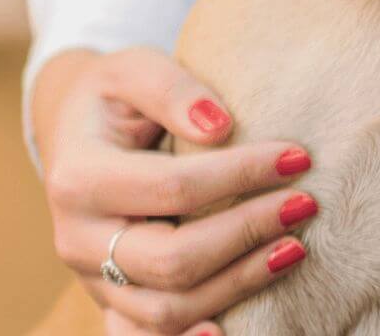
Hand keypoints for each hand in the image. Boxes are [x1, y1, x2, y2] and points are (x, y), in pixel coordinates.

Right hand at [33, 49, 315, 335]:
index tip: (297, 157)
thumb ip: (172, 88)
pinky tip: (229, 330)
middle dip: (248, 233)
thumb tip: (221, 127)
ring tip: (293, 249)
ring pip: (168, 310)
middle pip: (173, 260)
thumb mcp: (132, 69)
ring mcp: (91, 280)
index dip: (242, 175)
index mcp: (77, 178)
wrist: (74, 135)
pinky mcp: (110, 304)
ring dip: (240, 284)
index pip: (174, 188)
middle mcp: (76, 239)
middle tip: (304, 205)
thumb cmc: (113, 98)